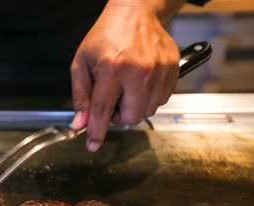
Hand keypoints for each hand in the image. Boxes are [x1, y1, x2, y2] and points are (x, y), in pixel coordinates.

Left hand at [71, 0, 181, 151]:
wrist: (135, 13)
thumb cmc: (106, 36)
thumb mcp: (82, 63)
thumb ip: (81, 96)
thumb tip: (81, 124)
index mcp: (112, 68)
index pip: (103, 110)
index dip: (97, 132)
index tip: (93, 145)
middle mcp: (138, 71)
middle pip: (131, 117)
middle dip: (119, 116)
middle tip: (112, 100)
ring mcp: (159, 70)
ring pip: (148, 111)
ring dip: (135, 107)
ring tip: (127, 88)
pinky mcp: (172, 69)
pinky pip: (162, 100)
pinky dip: (149, 98)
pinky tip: (141, 83)